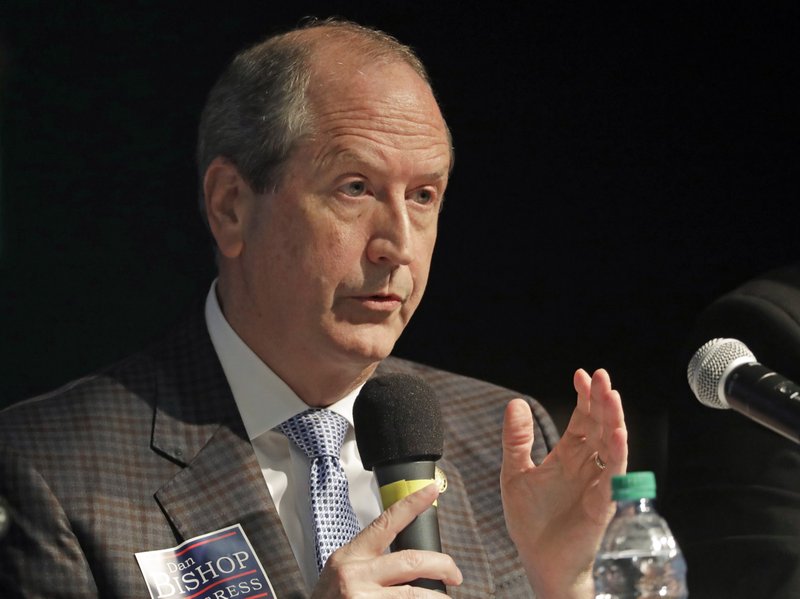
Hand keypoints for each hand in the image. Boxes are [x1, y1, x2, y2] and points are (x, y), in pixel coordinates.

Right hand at [311, 483, 462, 597]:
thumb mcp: (339, 575)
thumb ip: (368, 563)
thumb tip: (407, 561)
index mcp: (350, 557)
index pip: (386, 522)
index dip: (412, 504)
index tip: (431, 491)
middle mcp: (355, 576)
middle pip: (412, 561)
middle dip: (442, 565)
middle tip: (454, 573)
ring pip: (415, 594)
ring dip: (436, 597)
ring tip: (443, 598)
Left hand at [501, 368, 627, 598]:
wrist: (537, 560)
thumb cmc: (530, 520)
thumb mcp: (514, 472)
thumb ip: (517, 439)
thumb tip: (516, 403)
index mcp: (568, 456)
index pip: (581, 419)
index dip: (584, 397)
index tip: (581, 375)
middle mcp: (586, 465)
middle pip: (600, 426)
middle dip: (602, 401)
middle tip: (602, 377)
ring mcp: (596, 483)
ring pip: (611, 446)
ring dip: (614, 421)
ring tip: (613, 396)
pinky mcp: (601, 504)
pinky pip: (613, 476)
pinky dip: (616, 455)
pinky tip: (616, 434)